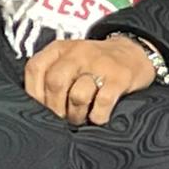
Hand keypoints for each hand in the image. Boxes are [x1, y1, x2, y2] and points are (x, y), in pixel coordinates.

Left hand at [24, 36, 157, 126]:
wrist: (134, 53)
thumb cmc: (93, 65)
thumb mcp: (68, 60)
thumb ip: (50, 76)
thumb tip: (34, 109)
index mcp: (60, 49)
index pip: (35, 68)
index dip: (34, 94)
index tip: (40, 110)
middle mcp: (78, 52)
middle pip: (55, 82)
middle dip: (55, 108)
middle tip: (62, 119)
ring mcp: (100, 64)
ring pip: (77, 95)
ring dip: (76, 115)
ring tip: (81, 118)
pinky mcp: (119, 77)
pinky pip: (102, 102)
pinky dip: (97, 116)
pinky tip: (98, 116)